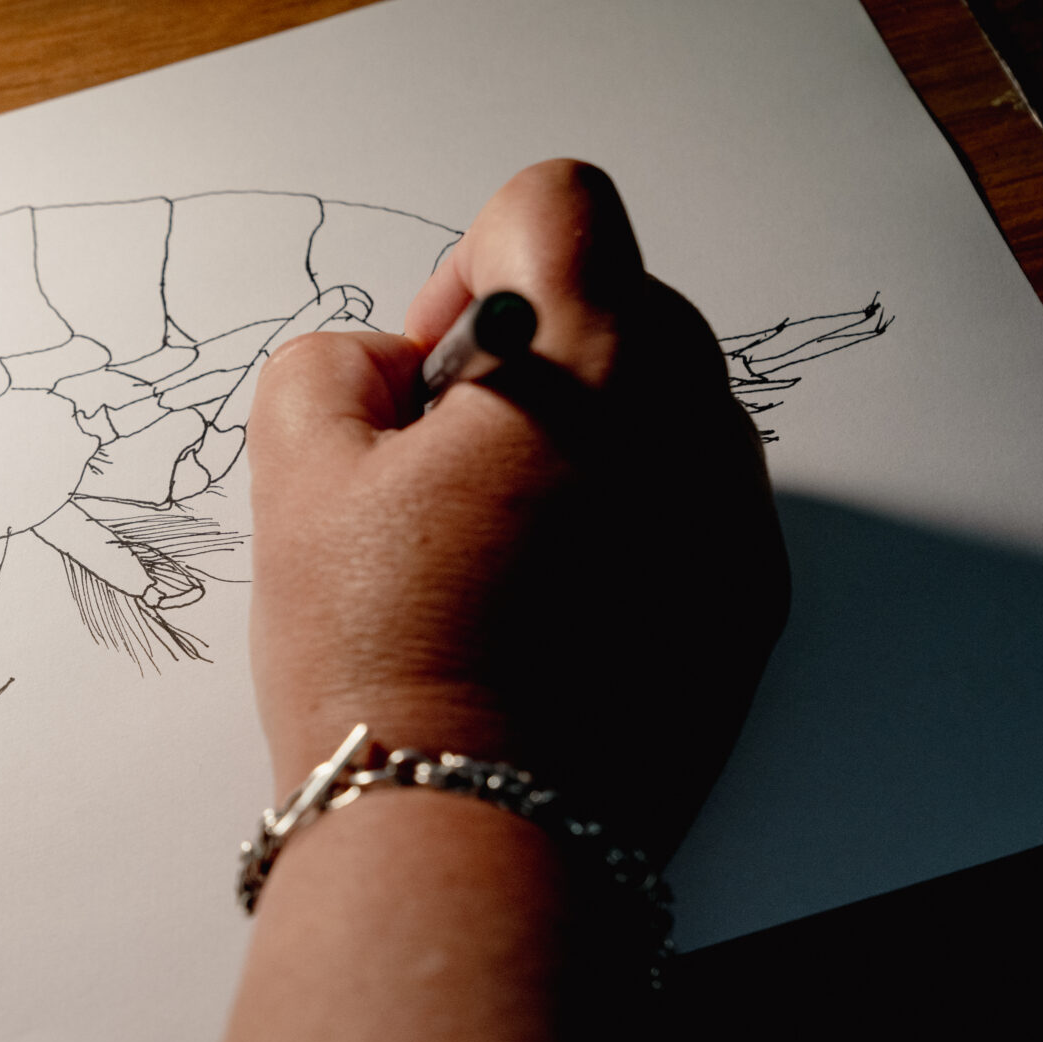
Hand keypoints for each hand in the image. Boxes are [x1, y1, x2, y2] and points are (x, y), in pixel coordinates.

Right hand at [247, 160, 786, 851]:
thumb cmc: (383, 656)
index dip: (468, 263)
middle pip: (619, 303)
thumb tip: (387, 369)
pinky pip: (689, 507)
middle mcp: (692, 419)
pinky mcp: (748, 606)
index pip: (555, 207)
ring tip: (491, 551)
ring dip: (581, 436)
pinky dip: (623, 523)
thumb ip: (328, 365)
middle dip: (527, 355)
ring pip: (660, 408)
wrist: (474, 834)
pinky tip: (544, 610)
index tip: (427, 374)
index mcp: (588, 358)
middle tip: (439, 469)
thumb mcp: (294, 478)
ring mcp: (734, 519)